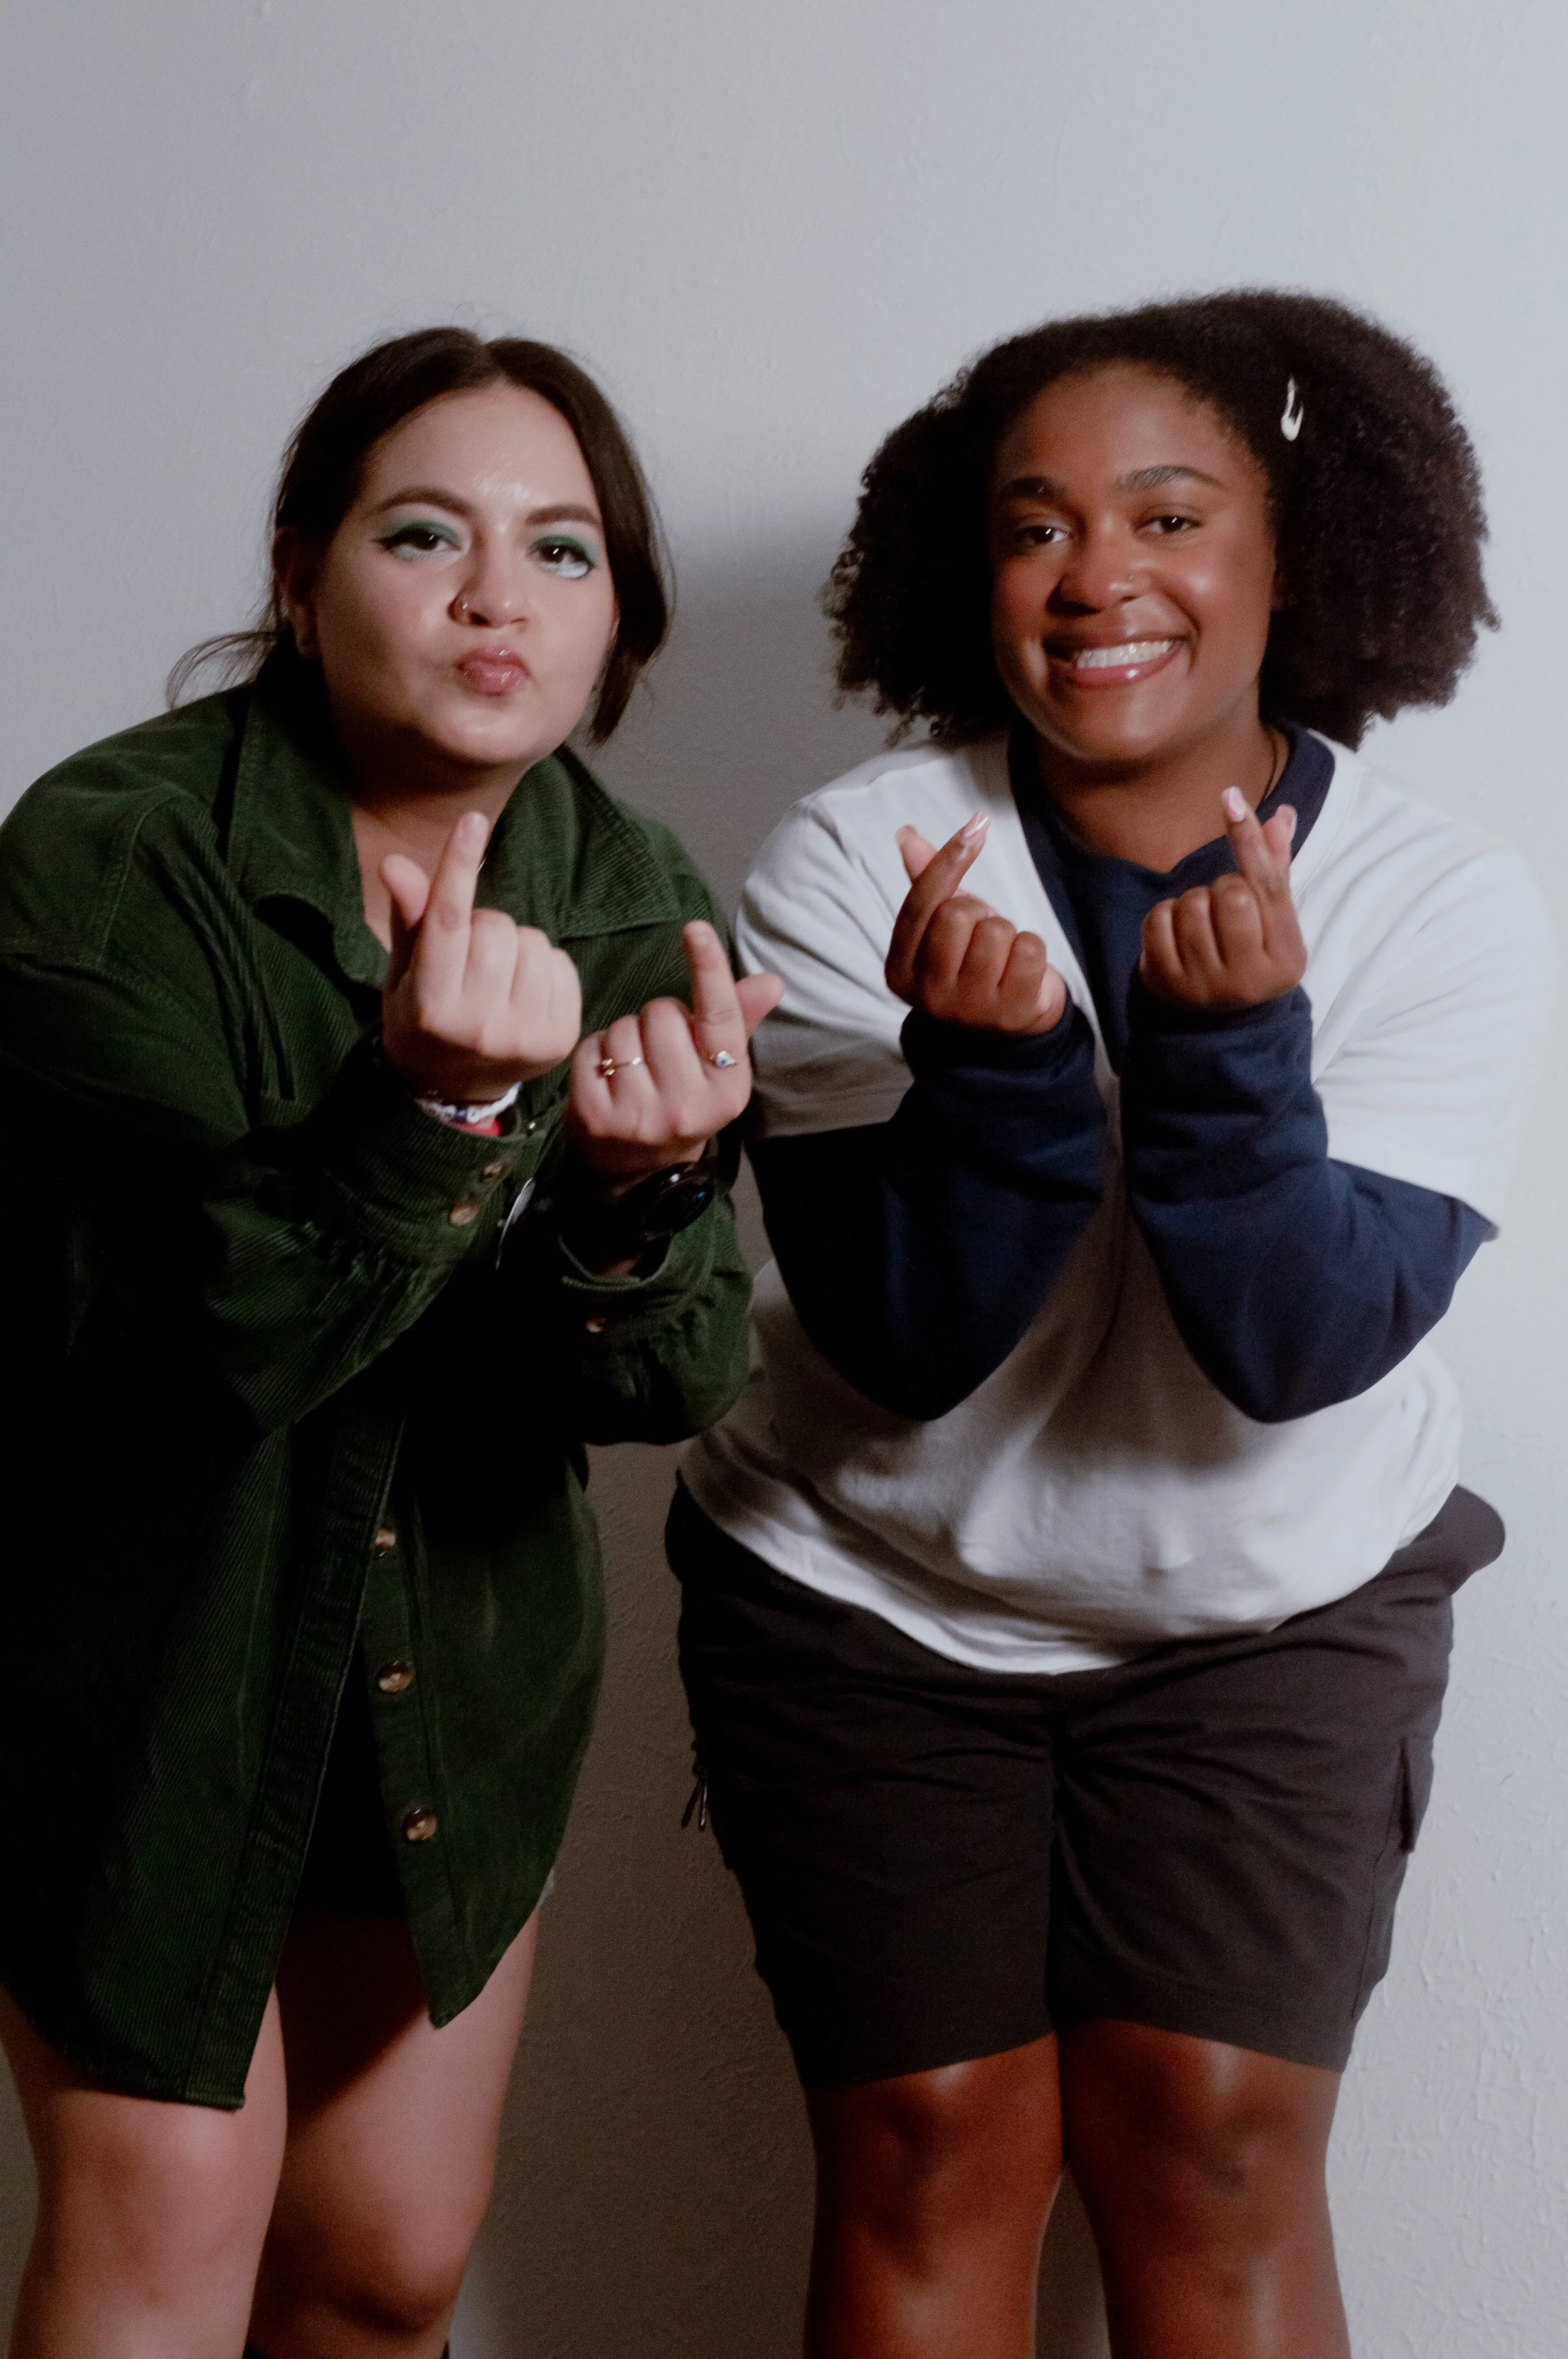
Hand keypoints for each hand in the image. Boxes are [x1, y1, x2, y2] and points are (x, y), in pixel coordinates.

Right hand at [381, 810, 582, 1100]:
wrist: (453, 1092)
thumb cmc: (422, 1018)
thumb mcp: (403, 974)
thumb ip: (409, 919)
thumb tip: (394, 863)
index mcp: (430, 1006)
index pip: (449, 923)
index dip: (459, 868)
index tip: (472, 822)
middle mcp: (478, 1025)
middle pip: (497, 928)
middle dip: (485, 927)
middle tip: (471, 956)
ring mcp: (524, 1034)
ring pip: (533, 941)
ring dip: (517, 945)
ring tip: (497, 975)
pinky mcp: (560, 1037)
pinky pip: (562, 964)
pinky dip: (545, 966)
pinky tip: (524, 990)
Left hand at [566, 920, 783, 1181]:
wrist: (641, 1171)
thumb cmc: (684, 1101)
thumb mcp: (718, 1068)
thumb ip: (738, 1020)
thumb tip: (772, 982)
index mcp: (727, 1088)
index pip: (719, 1017)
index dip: (708, 969)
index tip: (695, 930)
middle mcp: (687, 1105)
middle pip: (663, 1014)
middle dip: (658, 1019)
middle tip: (660, 1049)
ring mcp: (640, 1115)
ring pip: (623, 1029)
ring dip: (624, 1036)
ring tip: (633, 1065)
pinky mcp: (597, 1118)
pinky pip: (590, 1049)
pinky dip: (594, 1053)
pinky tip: (607, 1076)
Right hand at [887, 815, 1065, 1032]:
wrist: (1009, 1028)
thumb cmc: (972, 965)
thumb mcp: (943, 926)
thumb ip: (927, 882)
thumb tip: (906, 834)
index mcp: (900, 970)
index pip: (921, 903)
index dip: (949, 859)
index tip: (977, 824)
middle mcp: (928, 995)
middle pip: (957, 914)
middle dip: (979, 912)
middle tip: (983, 933)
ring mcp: (969, 1008)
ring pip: (996, 931)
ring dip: (1007, 933)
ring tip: (1002, 957)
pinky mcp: (1011, 1014)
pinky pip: (1029, 949)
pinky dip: (1033, 950)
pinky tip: (1022, 970)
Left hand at [1139, 787, 1304, 1010]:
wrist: (1219, 1023)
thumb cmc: (1251, 955)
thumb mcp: (1274, 922)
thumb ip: (1275, 869)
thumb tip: (1282, 814)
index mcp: (1285, 958)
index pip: (1268, 887)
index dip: (1248, 839)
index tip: (1231, 796)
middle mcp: (1248, 978)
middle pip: (1229, 893)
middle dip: (1222, 886)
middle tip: (1223, 906)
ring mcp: (1205, 986)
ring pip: (1191, 904)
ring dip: (1193, 901)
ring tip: (1202, 923)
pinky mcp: (1166, 985)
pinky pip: (1157, 921)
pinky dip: (1164, 915)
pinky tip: (1176, 932)